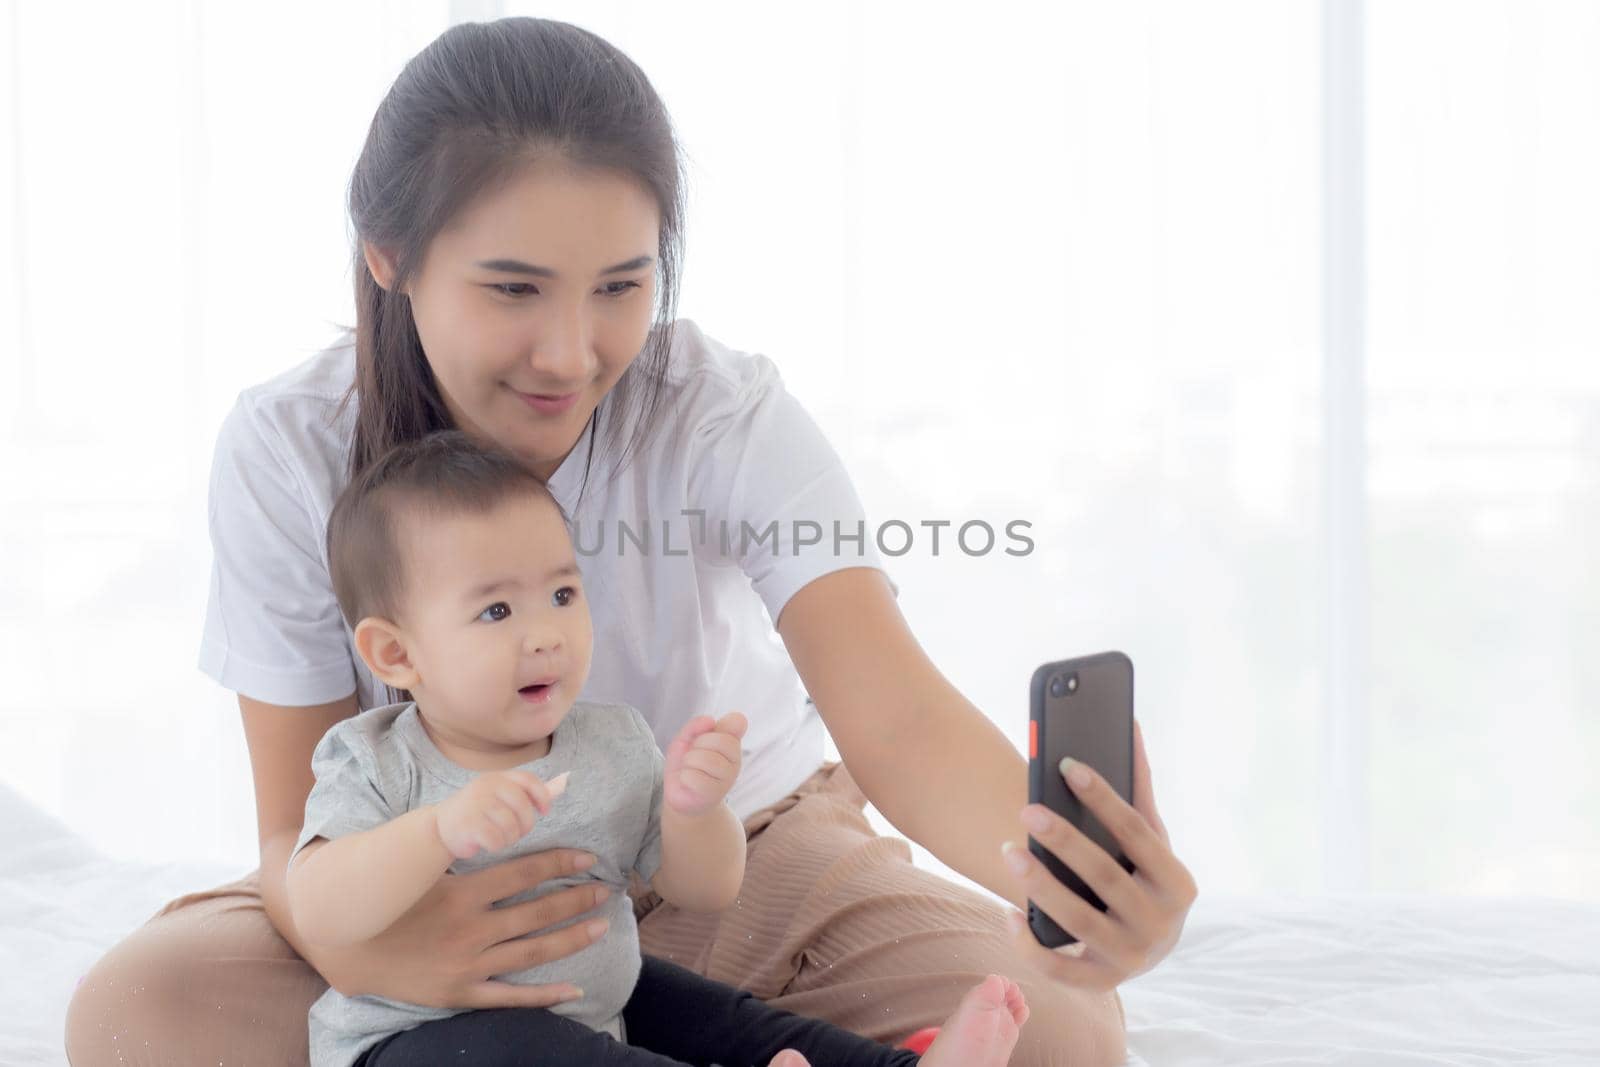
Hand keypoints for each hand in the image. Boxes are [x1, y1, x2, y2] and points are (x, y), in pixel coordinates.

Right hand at [303, 847, 612, 1008]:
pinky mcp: (459, 993)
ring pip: (533, 952)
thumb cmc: (387, 897)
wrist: (347, 947)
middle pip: (537, 912)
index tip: (588, 857)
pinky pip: (510, 997)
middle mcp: (470, 929)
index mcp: (461, 892)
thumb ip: (458, 839)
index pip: (523, 872)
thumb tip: (494, 809)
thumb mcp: (419, 862)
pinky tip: (575, 988)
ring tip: (601, 925)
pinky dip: (545, 995)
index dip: (560, 862)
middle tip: (606, 889)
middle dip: (576, 899)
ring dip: (571, 937)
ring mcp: (467, 964)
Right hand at [435, 770, 569, 860]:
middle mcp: (487, 786)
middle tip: (515, 831)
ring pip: (511, 826)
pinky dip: (496, 846)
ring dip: (509, 837)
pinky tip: (487, 843)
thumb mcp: (503, 795)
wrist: (440, 828)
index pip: (528, 780)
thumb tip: (566, 780)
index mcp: (498, 777)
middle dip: (525, 824)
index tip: (544, 811)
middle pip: (523, 807)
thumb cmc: (479, 811)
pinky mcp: (468, 823)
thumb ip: (532, 791)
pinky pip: (496, 839)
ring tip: (498, 837)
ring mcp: (476, 803)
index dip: (542, 796)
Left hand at [662, 711, 746, 815]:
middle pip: (715, 740)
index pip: (731, 724)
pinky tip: (689, 783)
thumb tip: (710, 720)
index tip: (703, 742)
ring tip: (690, 771)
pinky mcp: (715, 795)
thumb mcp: (686, 740)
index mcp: (732, 744)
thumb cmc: (687, 765)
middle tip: (694, 759)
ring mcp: (727, 779)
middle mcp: (735, 761)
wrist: (682, 796)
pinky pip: (693, 777)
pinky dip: (684, 778)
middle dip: (696, 747)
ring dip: (688, 763)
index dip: (709, 731)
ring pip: (702, 758)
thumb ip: (696, 726)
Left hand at [1001, 719, 1197, 992]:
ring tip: (1009, 850)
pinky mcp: (1102, 983)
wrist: (1153, 947)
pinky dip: (1032, 945)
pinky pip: (1060, 969)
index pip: (1137, 832)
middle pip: (1105, 877)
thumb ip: (1139, 788)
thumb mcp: (1152, 839)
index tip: (1066, 764)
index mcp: (1177, 882)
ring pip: (1079, 922)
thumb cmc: (1144, 876)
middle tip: (1028, 808)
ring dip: (1041, 886)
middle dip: (1065, 842)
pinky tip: (1008, 912)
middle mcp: (1161, 924)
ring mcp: (1132, 958)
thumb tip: (1130, 723)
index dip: (1103, 797)